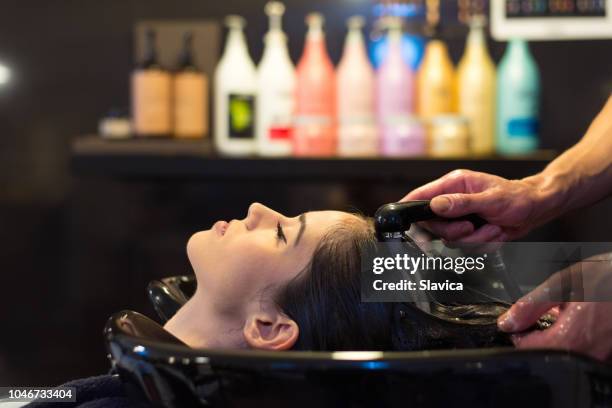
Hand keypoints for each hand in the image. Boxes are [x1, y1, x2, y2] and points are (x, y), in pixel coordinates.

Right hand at [401, 169, 546, 242]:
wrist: (537, 209)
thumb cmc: (518, 197)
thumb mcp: (491, 199)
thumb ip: (461, 203)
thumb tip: (435, 205)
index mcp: (454, 184)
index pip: (420, 196)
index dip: (411, 209)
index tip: (407, 221)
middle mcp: (453, 200)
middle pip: (433, 225)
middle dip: (454, 232)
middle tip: (470, 227)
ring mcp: (460, 217)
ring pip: (450, 240)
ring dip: (473, 240)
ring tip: (492, 228)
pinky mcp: (469, 232)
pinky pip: (466, 247)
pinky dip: (482, 245)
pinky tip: (494, 233)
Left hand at [497, 253, 611, 361]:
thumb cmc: (608, 277)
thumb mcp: (562, 285)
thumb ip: (530, 306)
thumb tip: (507, 323)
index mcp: (571, 338)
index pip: (528, 348)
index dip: (518, 333)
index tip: (520, 319)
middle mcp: (587, 353)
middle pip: (547, 352)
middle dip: (539, 334)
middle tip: (547, 311)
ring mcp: (601, 355)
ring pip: (565, 352)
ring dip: (558, 334)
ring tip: (567, 311)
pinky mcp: (609, 351)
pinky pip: (584, 349)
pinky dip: (576, 336)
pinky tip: (582, 318)